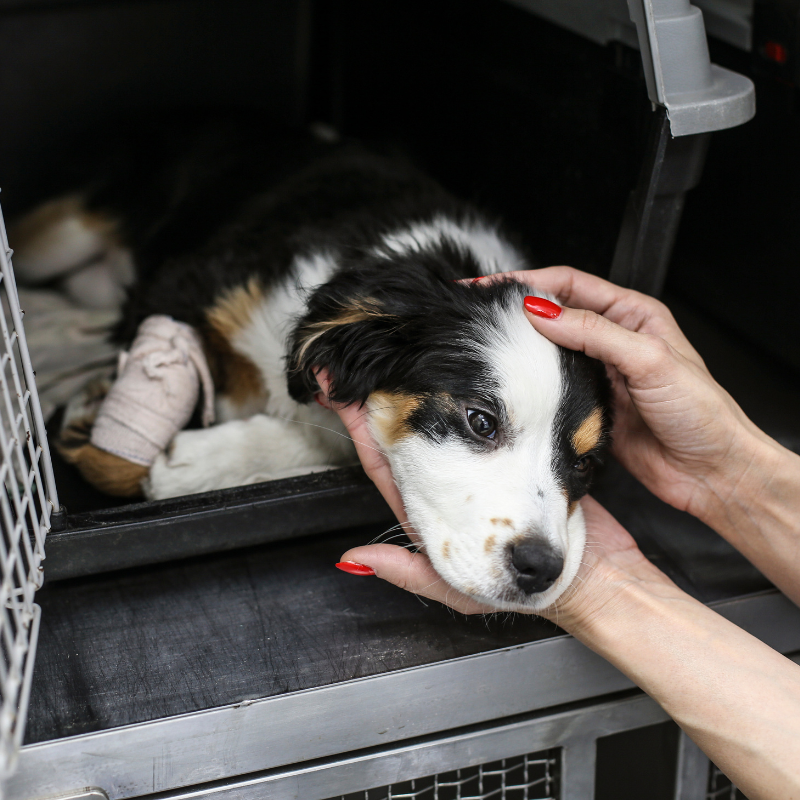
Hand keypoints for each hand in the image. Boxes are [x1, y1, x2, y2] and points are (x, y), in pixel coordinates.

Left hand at [317, 369, 668, 623]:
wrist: (599, 574)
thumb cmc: (535, 590)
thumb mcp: (465, 593)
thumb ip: (410, 574)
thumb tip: (354, 558)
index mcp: (437, 509)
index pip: (386, 464)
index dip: (362, 432)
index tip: (341, 398)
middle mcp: (458, 480)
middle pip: (409, 431)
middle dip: (381, 397)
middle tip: (354, 365)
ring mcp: (489, 462)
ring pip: (451, 416)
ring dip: (420, 385)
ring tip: (395, 354)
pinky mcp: (522, 446)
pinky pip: (497, 412)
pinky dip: (481, 390)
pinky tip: (467, 364)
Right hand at [503, 266, 772, 523]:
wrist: (711, 471)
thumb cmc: (701, 413)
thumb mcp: (650, 361)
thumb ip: (595, 333)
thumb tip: (543, 313)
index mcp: (633, 315)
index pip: (570, 285)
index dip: (528, 282)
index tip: (492, 288)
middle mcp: (614, 340)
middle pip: (555, 314)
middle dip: (517, 311)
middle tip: (479, 314)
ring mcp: (599, 374)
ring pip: (549, 352)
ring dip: (521, 348)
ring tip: (487, 344)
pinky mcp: (589, 405)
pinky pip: (552, 389)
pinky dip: (532, 385)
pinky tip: (514, 384)